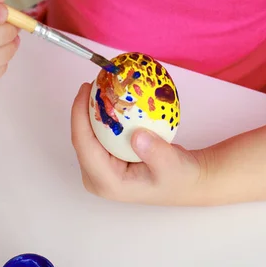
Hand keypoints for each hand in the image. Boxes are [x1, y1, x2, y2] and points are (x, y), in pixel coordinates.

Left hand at [70, 83, 211, 205]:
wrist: (186, 180)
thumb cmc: (179, 177)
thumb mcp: (174, 166)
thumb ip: (157, 153)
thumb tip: (138, 135)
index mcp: (108, 183)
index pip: (84, 146)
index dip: (79, 115)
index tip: (86, 89)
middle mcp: (98, 178)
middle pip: (81, 138)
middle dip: (83, 110)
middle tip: (93, 83)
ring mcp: (100, 169)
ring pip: (86, 134)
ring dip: (90, 110)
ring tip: (98, 86)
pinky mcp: (105, 159)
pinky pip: (96, 133)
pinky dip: (101, 115)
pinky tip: (108, 96)